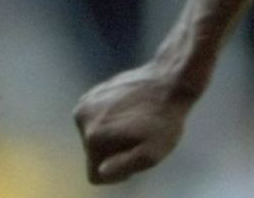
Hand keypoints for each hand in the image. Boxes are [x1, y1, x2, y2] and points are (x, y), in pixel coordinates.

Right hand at [73, 63, 195, 183]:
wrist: (171, 79)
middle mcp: (82, 119)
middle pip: (95, 154)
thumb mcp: (153, 153)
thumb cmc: (165, 119)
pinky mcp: (91, 93)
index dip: (119, 169)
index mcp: (93, 138)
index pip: (97, 174)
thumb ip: (124, 166)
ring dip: (114, 134)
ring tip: (138, 120)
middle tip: (140, 133)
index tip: (138, 151)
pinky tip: (132, 109)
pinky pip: (97, 120)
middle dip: (116, 150)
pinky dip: (113, 118)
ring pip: (96, 136)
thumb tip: (102, 171)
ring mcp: (85, 104)